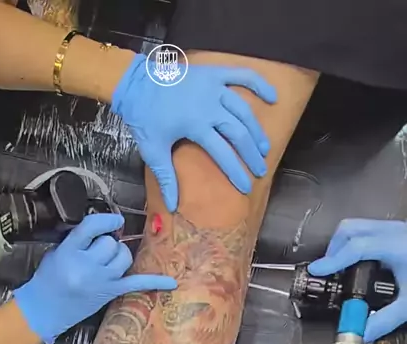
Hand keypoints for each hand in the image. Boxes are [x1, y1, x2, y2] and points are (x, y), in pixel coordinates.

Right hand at [14, 214, 175, 343]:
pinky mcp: (110, 293)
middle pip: (111, 243)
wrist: (45, 309)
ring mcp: (101, 281)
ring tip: (106, 261)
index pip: (93, 227)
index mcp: (70, 251)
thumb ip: (79, 239)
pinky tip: (172, 283)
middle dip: (107, 243)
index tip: (114, 221)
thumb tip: (105, 229)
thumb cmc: (49, 279)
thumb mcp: (57, 252)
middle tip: (96, 251)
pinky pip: (137, 284)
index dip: (107, 221)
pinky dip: (155, 282)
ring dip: (118, 255)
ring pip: (124, 257)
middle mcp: (87, 266)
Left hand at [112, 55, 275, 211]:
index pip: (223, 153)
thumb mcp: (153, 151)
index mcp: (196, 124)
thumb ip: (167, 178)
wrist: (135, 84)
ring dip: (256, 129)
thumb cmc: (144, 119)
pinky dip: (259, 84)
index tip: (246, 187)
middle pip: (238, 132)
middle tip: (260, 169)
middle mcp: (209, 105)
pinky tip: (272, 97)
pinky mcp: (213, 73)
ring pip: (244, 109)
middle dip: (251, 154)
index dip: (236, 172)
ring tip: (264, 147)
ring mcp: (213, 86)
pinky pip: (241, 75)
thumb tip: (174, 206)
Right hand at [308, 219, 406, 342]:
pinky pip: (367, 231)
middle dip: (335, 248)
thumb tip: (362, 333)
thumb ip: (386, 318)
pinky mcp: (397, 231)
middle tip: (331, 271)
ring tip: (342, 268)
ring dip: (344, 245)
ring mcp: (395, 228)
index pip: (356, 247)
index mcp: (395, 245)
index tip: (317, 270)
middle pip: (351, 229)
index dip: (334, 259)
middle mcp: (393, 231)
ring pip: (358, 226)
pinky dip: (356, 243)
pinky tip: (360, 264)